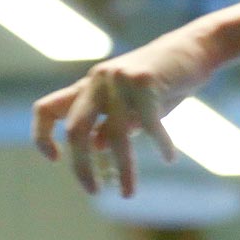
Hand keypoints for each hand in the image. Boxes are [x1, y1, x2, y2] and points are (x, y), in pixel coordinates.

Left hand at [31, 24, 217, 196]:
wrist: (196, 47)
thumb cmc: (166, 79)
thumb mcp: (134, 105)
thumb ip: (113, 122)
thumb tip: (95, 147)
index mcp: (89, 86)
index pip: (47, 109)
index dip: (42, 136)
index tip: (55, 160)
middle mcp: (97, 80)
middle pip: (76, 129)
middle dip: (81, 165)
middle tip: (94, 191)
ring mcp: (119, 78)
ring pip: (115, 133)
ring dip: (122, 168)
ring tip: (128, 192)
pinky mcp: (145, 80)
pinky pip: (150, 123)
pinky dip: (160, 144)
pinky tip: (170, 158)